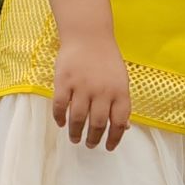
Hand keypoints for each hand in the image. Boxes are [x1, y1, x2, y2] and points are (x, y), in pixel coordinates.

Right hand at [53, 35, 131, 150]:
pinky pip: (60, 105)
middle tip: (90, 145)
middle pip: (98, 123)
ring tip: (75, 139)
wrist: (89, 37)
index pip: (120, 122)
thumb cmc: (107, 61)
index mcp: (120, 92)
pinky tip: (61, 124)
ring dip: (76, 132)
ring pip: (78, 117)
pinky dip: (59, 117)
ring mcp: (82, 87)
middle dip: (94, 138)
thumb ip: (121, 103)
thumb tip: (125, 126)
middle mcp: (102, 92)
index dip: (115, 137)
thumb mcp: (122, 81)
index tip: (109, 147)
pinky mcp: (64, 82)